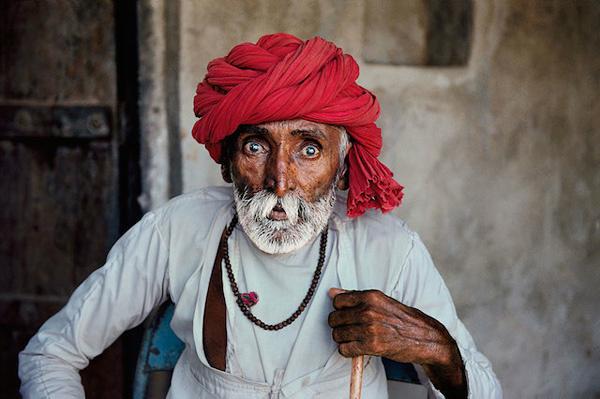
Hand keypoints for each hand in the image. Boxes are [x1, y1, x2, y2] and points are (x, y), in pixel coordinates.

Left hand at [327, 288, 466, 397]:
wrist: (424, 338)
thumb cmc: (403, 319)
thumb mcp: (382, 301)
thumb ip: (355, 296)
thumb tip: (332, 292)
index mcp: (371, 296)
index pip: (338, 301)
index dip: (339, 309)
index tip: (346, 314)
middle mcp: (368, 311)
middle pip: (334, 318)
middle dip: (339, 325)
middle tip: (350, 328)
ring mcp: (370, 328)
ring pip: (337, 334)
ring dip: (342, 339)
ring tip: (354, 338)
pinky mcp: (372, 346)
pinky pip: (345, 349)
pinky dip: (347, 350)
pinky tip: (356, 348)